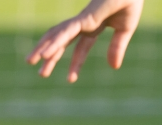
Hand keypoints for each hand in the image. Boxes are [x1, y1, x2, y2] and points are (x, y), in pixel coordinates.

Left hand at [27, 0, 142, 82]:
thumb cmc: (130, 0)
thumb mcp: (125, 29)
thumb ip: (117, 47)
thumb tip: (114, 68)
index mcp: (94, 24)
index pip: (82, 46)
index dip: (77, 62)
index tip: (71, 79)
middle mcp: (84, 21)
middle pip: (62, 40)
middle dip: (51, 55)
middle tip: (40, 72)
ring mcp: (83, 18)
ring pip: (58, 35)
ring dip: (44, 49)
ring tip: (31, 62)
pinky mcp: (85, 17)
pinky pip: (67, 32)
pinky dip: (55, 43)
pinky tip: (45, 55)